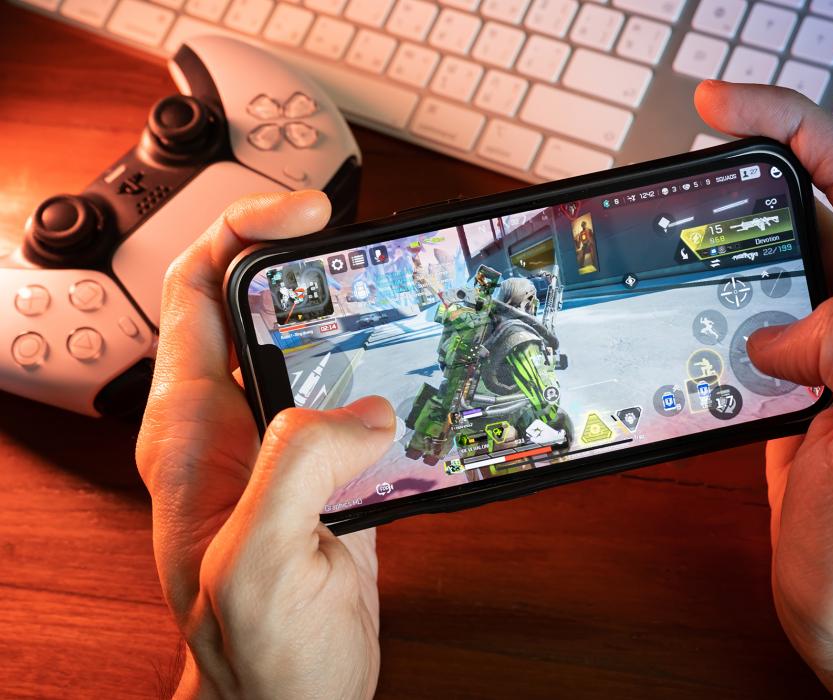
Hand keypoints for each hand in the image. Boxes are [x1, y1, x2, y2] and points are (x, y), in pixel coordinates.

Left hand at [136, 191, 393, 699]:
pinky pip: (368, 402)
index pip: (198, 291)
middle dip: (320, 267)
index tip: (303, 212)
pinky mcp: (337, 471)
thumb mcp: (260, 560)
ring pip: (326, 350)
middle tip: (373, 253)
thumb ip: (298, 469)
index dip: (242, 232)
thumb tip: (365, 411)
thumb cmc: (254, 652)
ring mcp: (291, 446)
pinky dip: (402, 381)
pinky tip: (434, 380)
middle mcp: (238, 426)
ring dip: (370, 325)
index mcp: (193, 430)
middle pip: (270, 306)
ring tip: (414, 302)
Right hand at [694, 81, 832, 696]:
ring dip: (720, 243)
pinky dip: (711, 303)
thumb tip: (785, 323)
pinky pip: (751, 317)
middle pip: (813, 206)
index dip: (792, 125)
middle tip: (684, 164)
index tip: (723, 108)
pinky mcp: (799, 384)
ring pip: (773, 262)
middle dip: (747, 171)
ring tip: (669, 235)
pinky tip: (679, 311)